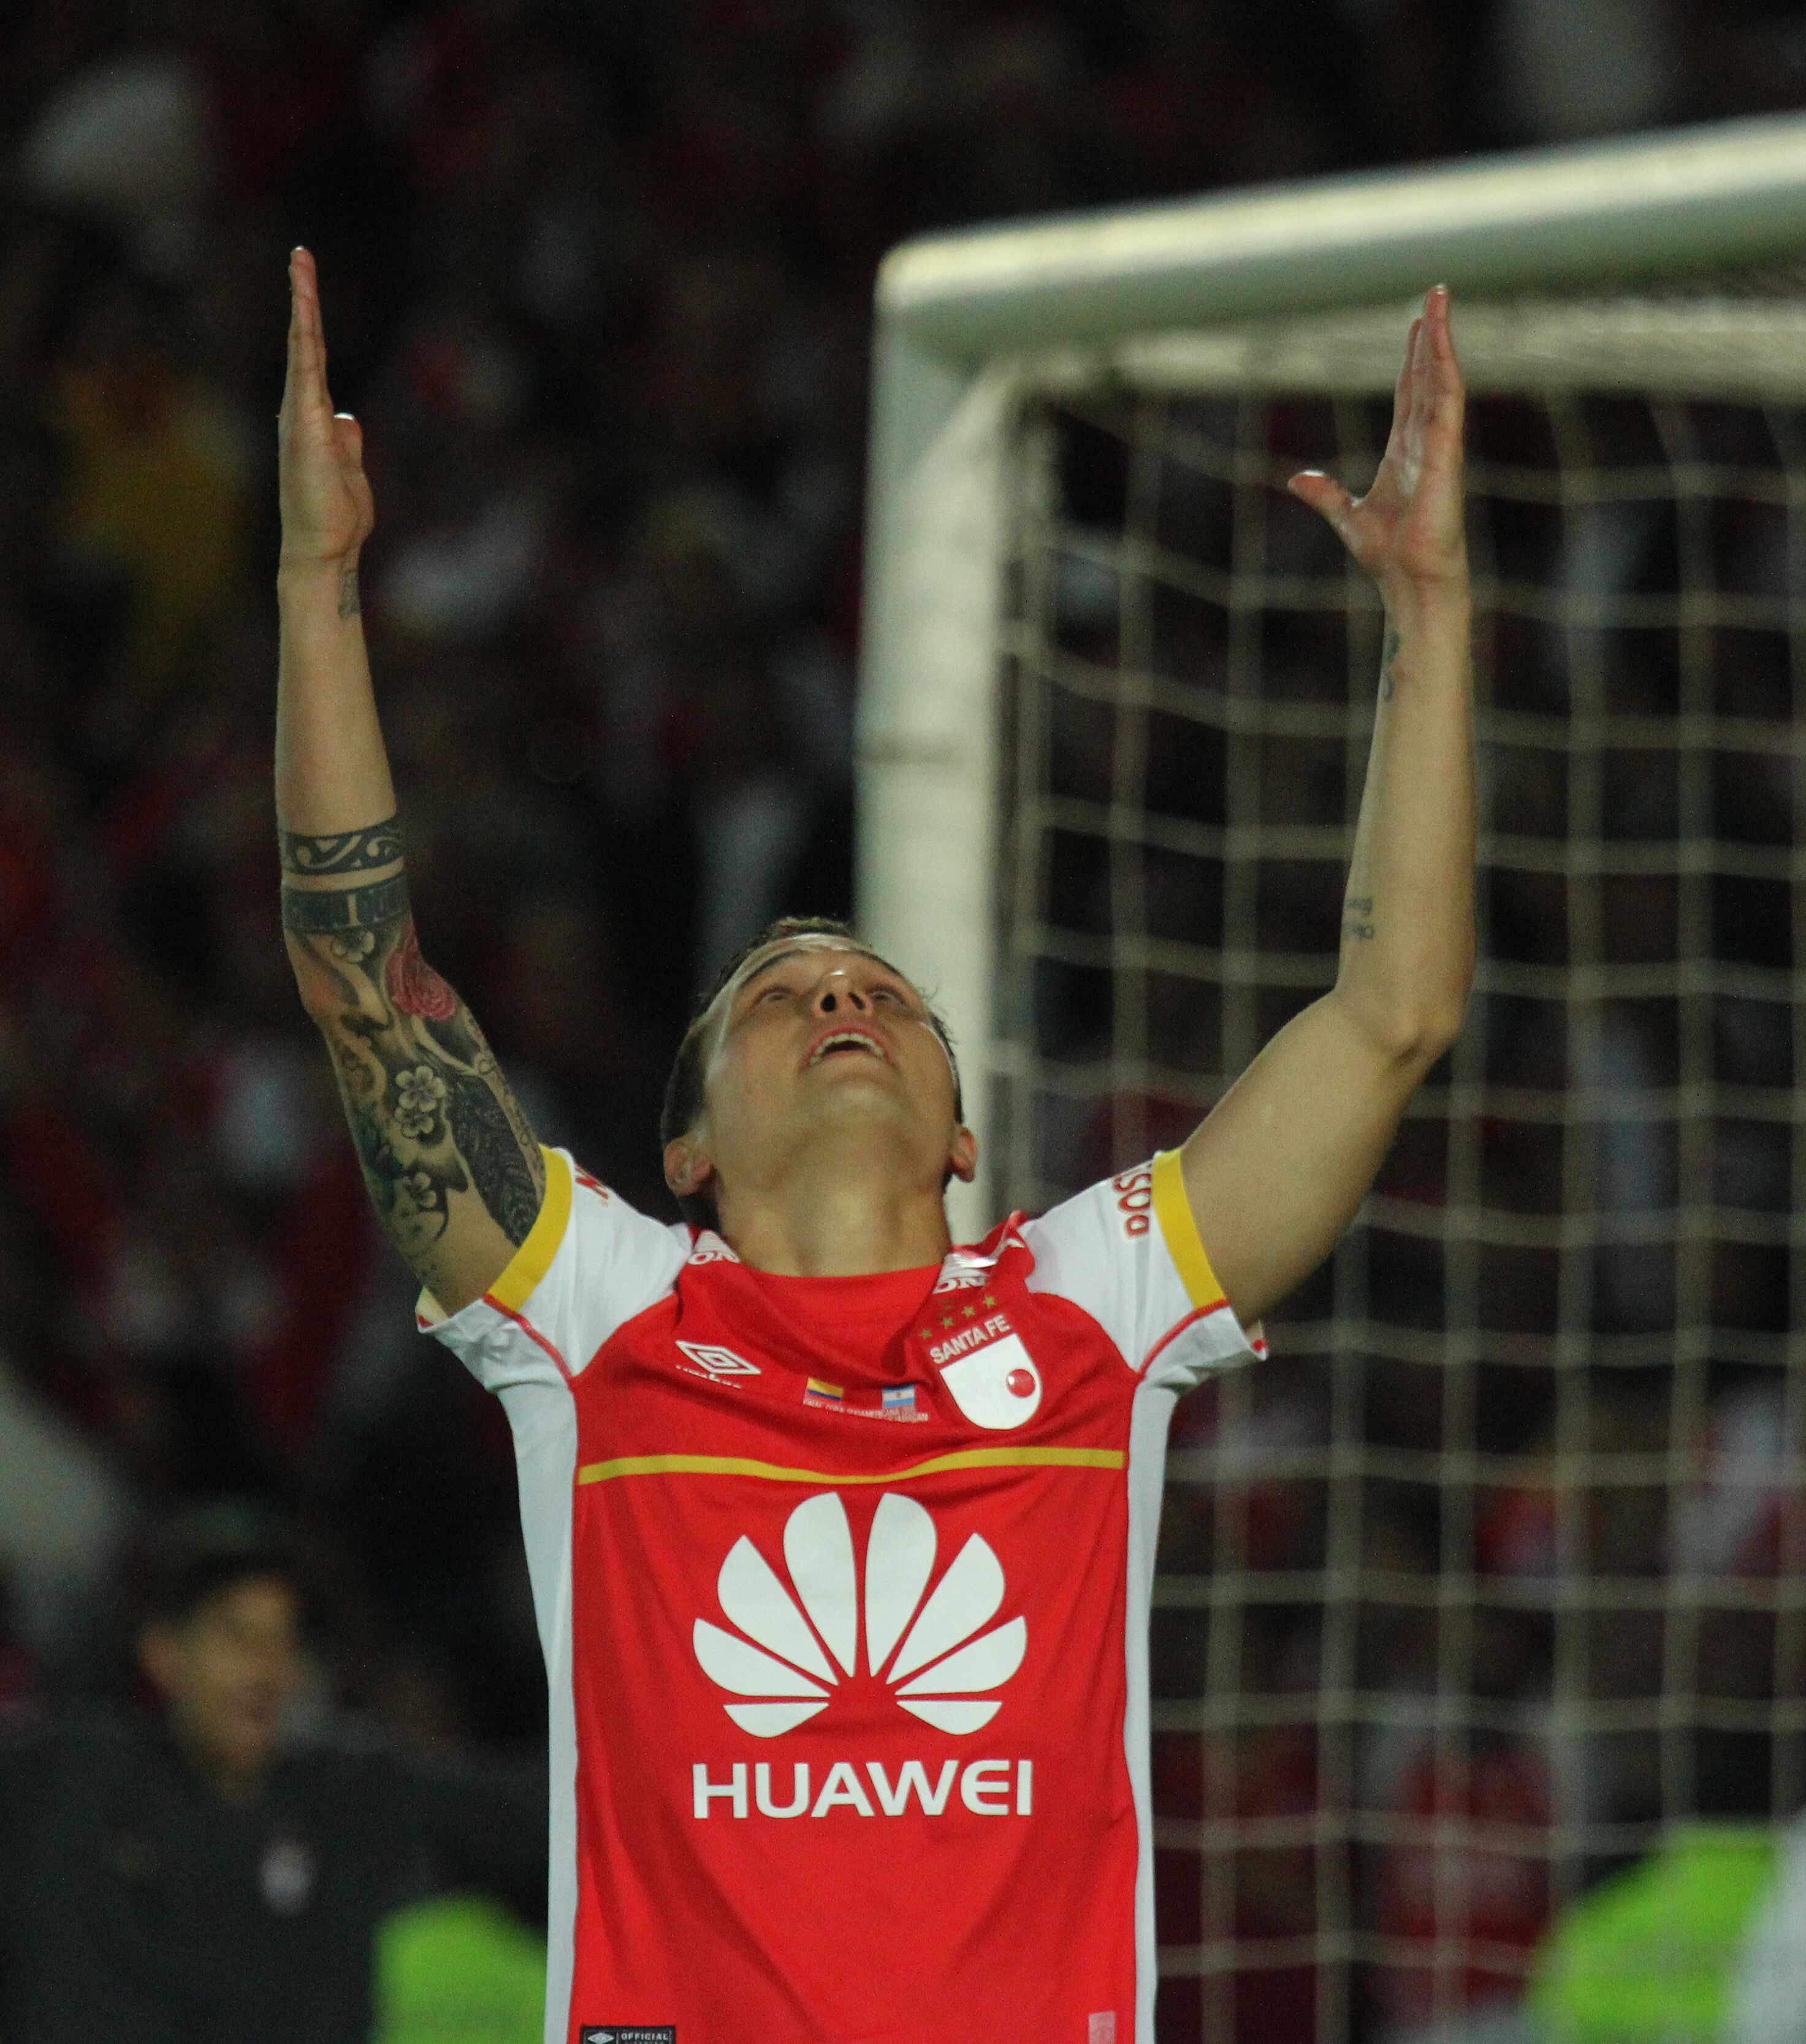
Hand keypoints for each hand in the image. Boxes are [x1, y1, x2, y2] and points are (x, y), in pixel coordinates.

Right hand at [278, 248, 374, 570]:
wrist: (326, 550)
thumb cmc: (335, 516)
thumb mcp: (350, 468)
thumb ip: (347, 440)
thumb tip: (349, 418)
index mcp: (313, 418)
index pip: (313, 359)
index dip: (310, 322)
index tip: (307, 283)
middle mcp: (300, 411)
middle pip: (302, 343)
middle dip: (302, 298)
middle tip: (300, 254)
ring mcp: (299, 417)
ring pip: (301, 350)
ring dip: (302, 305)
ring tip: (301, 264)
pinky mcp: (306, 429)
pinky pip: (306, 374)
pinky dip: (305, 340)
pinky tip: (305, 308)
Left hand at [1288, 284, 1465, 600]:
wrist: (1410, 581)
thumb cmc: (1389, 556)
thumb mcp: (1347, 518)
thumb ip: (1325, 495)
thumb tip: (1297, 479)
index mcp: (1404, 454)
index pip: (1409, 395)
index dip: (1413, 361)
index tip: (1415, 327)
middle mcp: (1424, 443)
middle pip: (1428, 377)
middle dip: (1430, 337)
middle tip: (1435, 296)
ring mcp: (1438, 446)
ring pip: (1441, 380)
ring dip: (1440, 340)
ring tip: (1439, 301)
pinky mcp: (1445, 455)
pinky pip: (1446, 402)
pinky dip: (1444, 370)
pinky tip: (1441, 342)